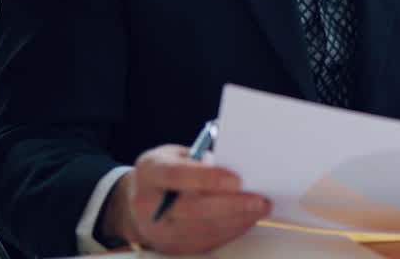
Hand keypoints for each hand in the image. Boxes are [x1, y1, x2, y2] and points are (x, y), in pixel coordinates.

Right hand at [100, 144, 271, 253]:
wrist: (140, 200)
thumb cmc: (166, 170)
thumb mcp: (176, 154)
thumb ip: (200, 160)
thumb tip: (237, 167)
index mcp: (150, 172)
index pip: (177, 175)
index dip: (207, 178)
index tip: (237, 179)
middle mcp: (147, 204)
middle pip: (192, 209)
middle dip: (231, 205)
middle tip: (258, 199)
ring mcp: (157, 231)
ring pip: (202, 230)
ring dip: (236, 220)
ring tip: (259, 209)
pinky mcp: (170, 246)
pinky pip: (205, 242)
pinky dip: (230, 231)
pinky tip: (245, 220)